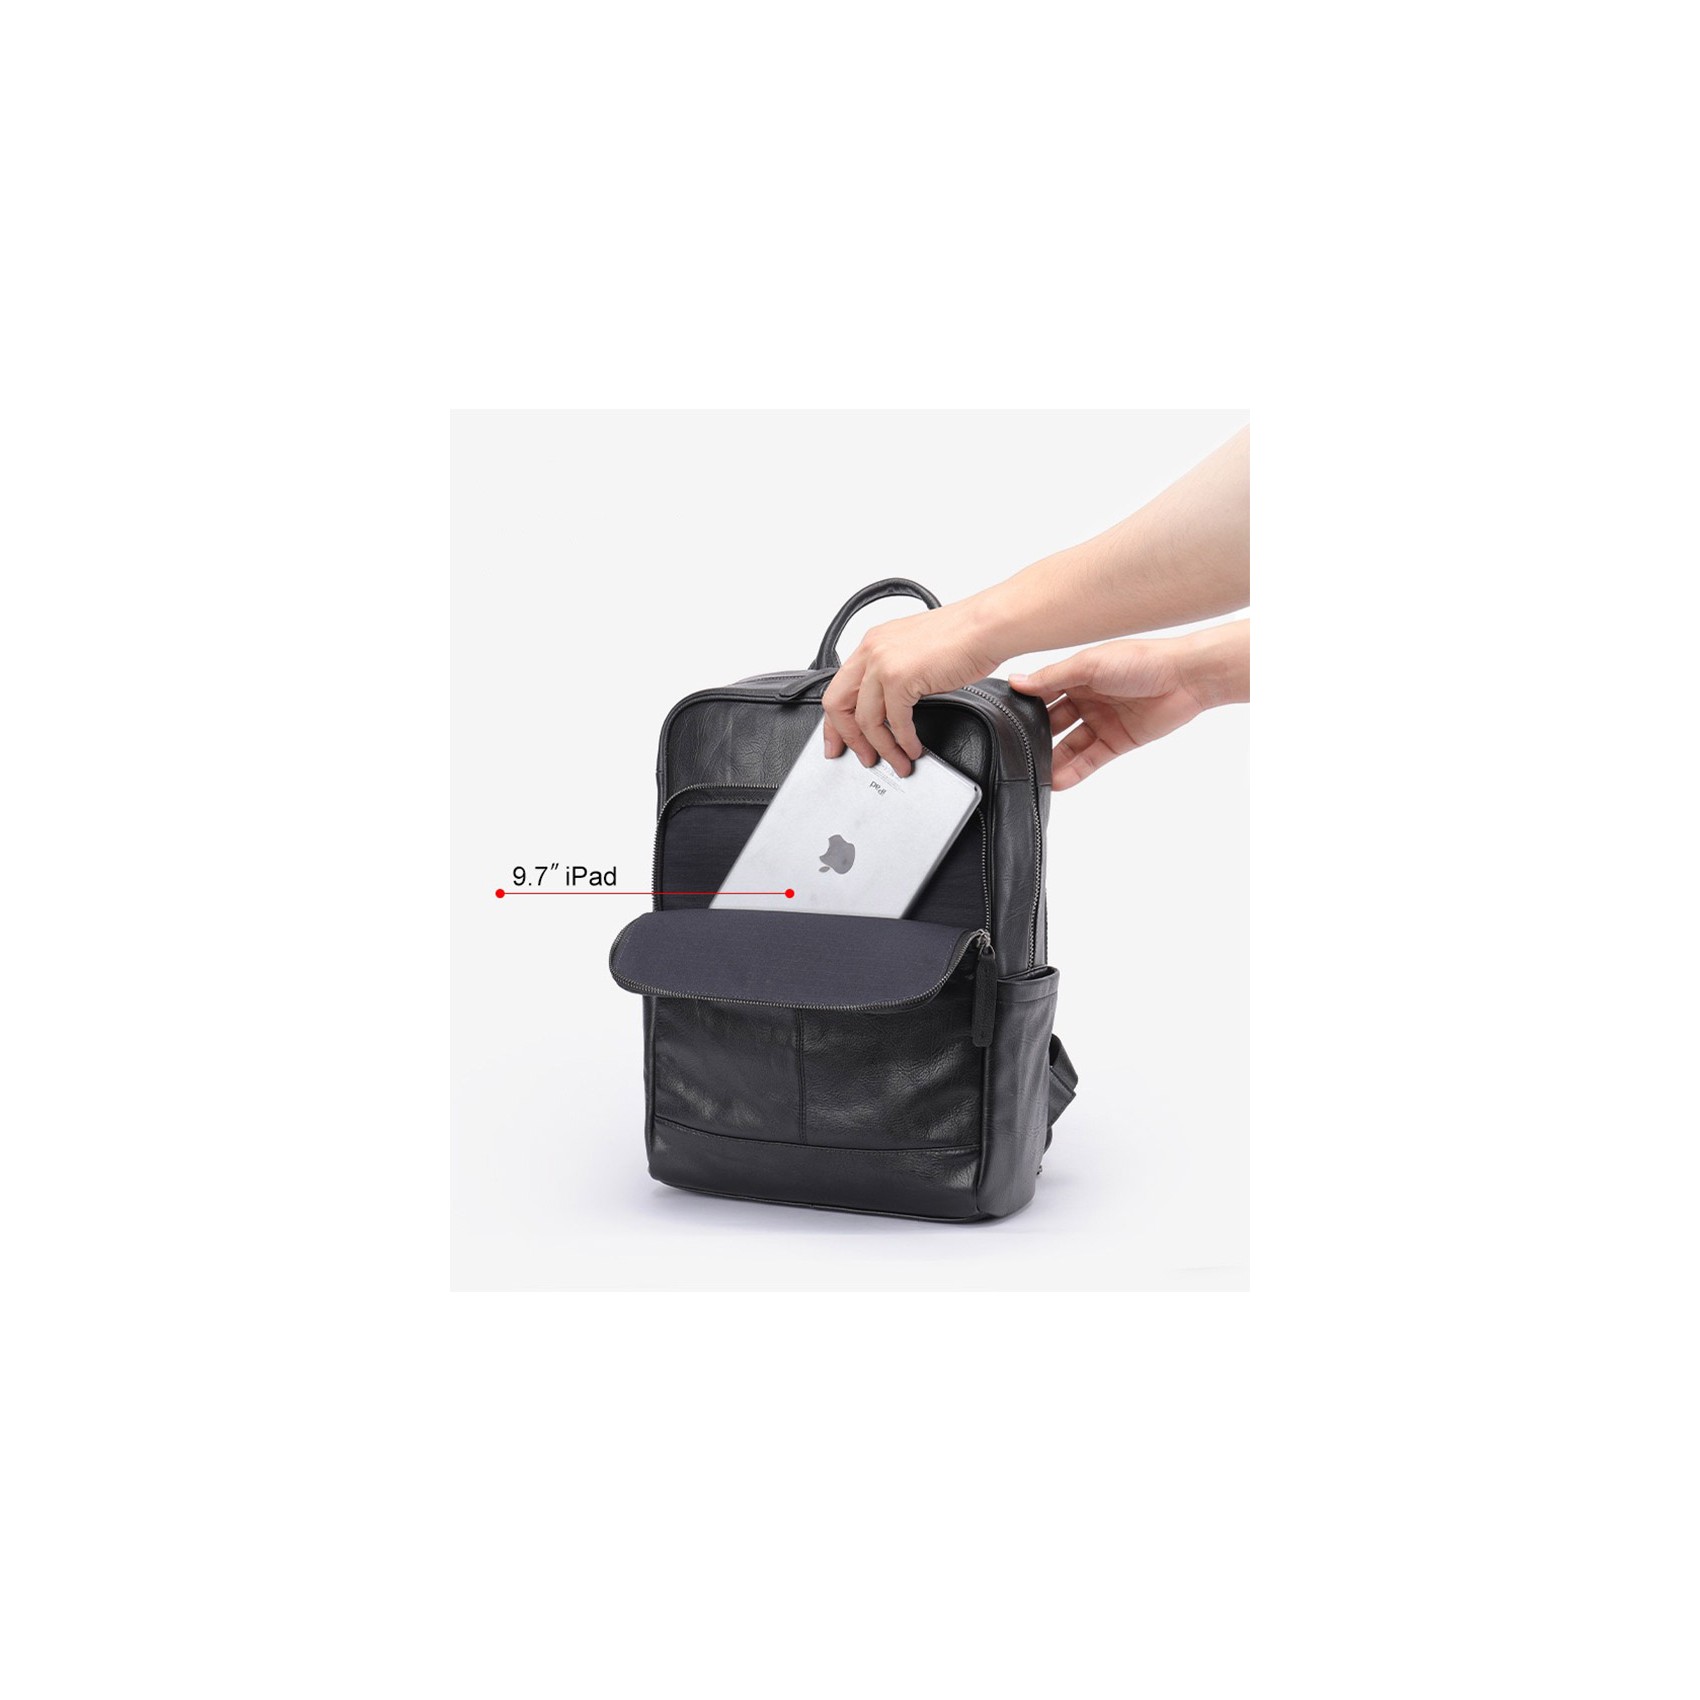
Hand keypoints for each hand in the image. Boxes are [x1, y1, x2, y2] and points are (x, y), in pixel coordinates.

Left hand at [822, 605, 1000, 775]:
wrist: (986, 627)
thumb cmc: (962, 637)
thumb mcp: (913, 652)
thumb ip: (894, 673)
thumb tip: (890, 707)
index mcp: (872, 643)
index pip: (838, 688)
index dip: (835, 722)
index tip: (838, 741)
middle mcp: (871, 650)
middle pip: (839, 705)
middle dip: (849, 739)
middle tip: (863, 757)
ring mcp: (883, 663)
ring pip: (866, 720)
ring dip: (882, 747)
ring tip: (897, 761)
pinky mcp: (900, 678)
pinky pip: (895, 722)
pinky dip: (904, 742)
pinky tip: (913, 748)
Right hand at [1009, 621, 1248, 790]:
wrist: (1185, 678)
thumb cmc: (1141, 660)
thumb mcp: (1089, 665)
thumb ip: (1052, 677)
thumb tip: (1016, 682)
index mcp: (1077, 674)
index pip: (1043, 692)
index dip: (1025, 705)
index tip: (1001, 720)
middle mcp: (1087, 698)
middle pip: (1053, 722)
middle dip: (1035, 737)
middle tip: (1013, 752)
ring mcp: (1102, 721)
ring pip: (1070, 745)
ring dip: (1053, 759)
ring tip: (1033, 774)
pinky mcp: (1117, 741)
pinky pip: (1090, 759)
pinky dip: (1075, 771)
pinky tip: (1058, 781)